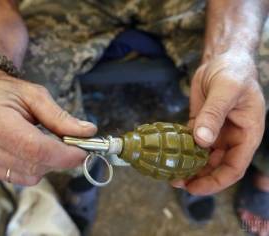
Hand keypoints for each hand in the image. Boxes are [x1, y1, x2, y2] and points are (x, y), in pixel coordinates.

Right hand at [0, 67, 96, 184]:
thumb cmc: (7, 92)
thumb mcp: (36, 95)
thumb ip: (61, 117)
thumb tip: (87, 133)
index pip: (33, 148)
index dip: (64, 155)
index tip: (83, 152)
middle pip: (33, 165)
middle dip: (60, 159)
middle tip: (73, 146)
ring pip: (29, 176)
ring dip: (47, 164)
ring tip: (45, 142)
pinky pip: (19, 178)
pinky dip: (33, 168)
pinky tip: (29, 150)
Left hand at [172, 50, 265, 194]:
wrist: (222, 59)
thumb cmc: (233, 72)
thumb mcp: (226, 90)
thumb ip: (214, 114)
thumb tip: (202, 140)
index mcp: (247, 134)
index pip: (235, 167)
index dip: (216, 181)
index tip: (196, 187)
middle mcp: (232, 137)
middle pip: (216, 166)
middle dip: (199, 177)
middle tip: (177, 182)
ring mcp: (216, 132)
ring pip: (203, 156)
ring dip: (189, 166)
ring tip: (171, 172)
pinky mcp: (201, 124)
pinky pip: (191, 142)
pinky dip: (182, 150)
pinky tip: (170, 154)